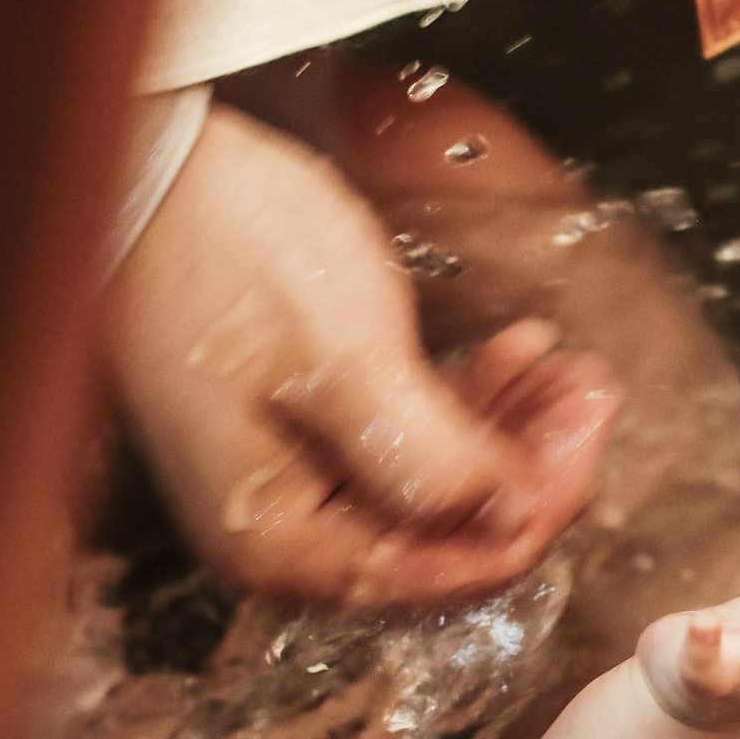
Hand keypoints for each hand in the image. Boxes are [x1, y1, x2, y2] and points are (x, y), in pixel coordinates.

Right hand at [109, 104, 618, 603]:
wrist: (149, 169)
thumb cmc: (227, 256)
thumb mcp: (347, 365)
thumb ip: (432, 460)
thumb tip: (511, 519)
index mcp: (287, 543)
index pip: (447, 569)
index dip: (534, 511)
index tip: (588, 438)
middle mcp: (286, 531)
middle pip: (447, 532)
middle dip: (533, 466)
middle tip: (590, 394)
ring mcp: (292, 478)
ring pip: (436, 482)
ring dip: (510, 428)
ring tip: (565, 367)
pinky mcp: (301, 425)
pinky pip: (405, 440)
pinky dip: (466, 404)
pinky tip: (514, 354)